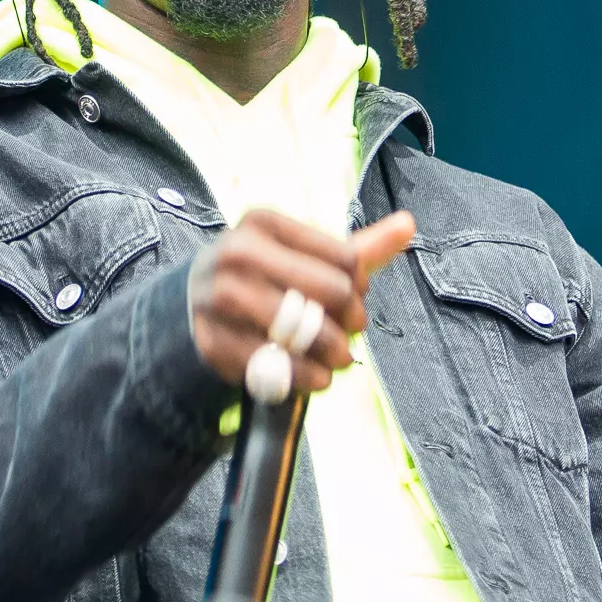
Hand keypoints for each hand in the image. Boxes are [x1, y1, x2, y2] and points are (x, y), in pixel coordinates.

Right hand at [188, 208, 416, 394]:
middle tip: (350, 332)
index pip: (344, 258)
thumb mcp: (304, 256)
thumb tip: (409, 223)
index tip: (352, 298)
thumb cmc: (265, 277)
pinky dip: (307, 377)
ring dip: (334, 353)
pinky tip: (316, 377)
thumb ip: (358, 247)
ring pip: (306, 330)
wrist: (192, 304)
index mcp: (264, 223)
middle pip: (331, 291)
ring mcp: (219, 298)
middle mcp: (237, 253)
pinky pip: (279, 366)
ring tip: (338, 359)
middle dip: (352, 320)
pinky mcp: (213, 341)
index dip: (359, 286)